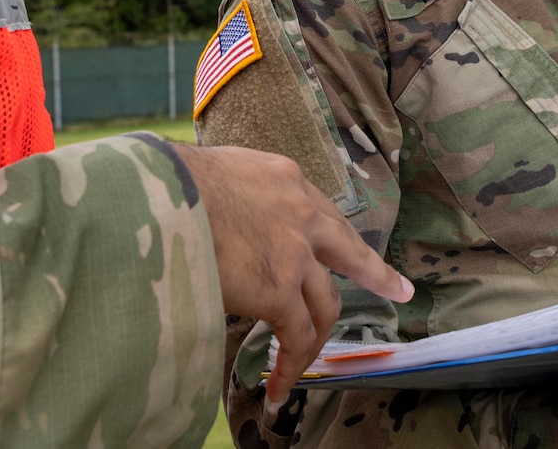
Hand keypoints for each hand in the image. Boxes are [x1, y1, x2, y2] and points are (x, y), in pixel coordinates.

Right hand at [172, 143, 412, 403]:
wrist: (161, 193)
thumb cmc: (166, 181)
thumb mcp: (215, 172)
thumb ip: (231, 197)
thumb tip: (215, 223)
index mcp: (283, 178)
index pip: (318, 212)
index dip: (330, 235)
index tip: (343, 247)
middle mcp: (301, 212)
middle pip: (349, 250)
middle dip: (374, 273)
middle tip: (397, 289)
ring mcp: (295, 252)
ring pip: (325, 303)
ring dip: (319, 336)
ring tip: (311, 361)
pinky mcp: (280, 289)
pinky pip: (297, 334)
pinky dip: (291, 363)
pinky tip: (280, 385)